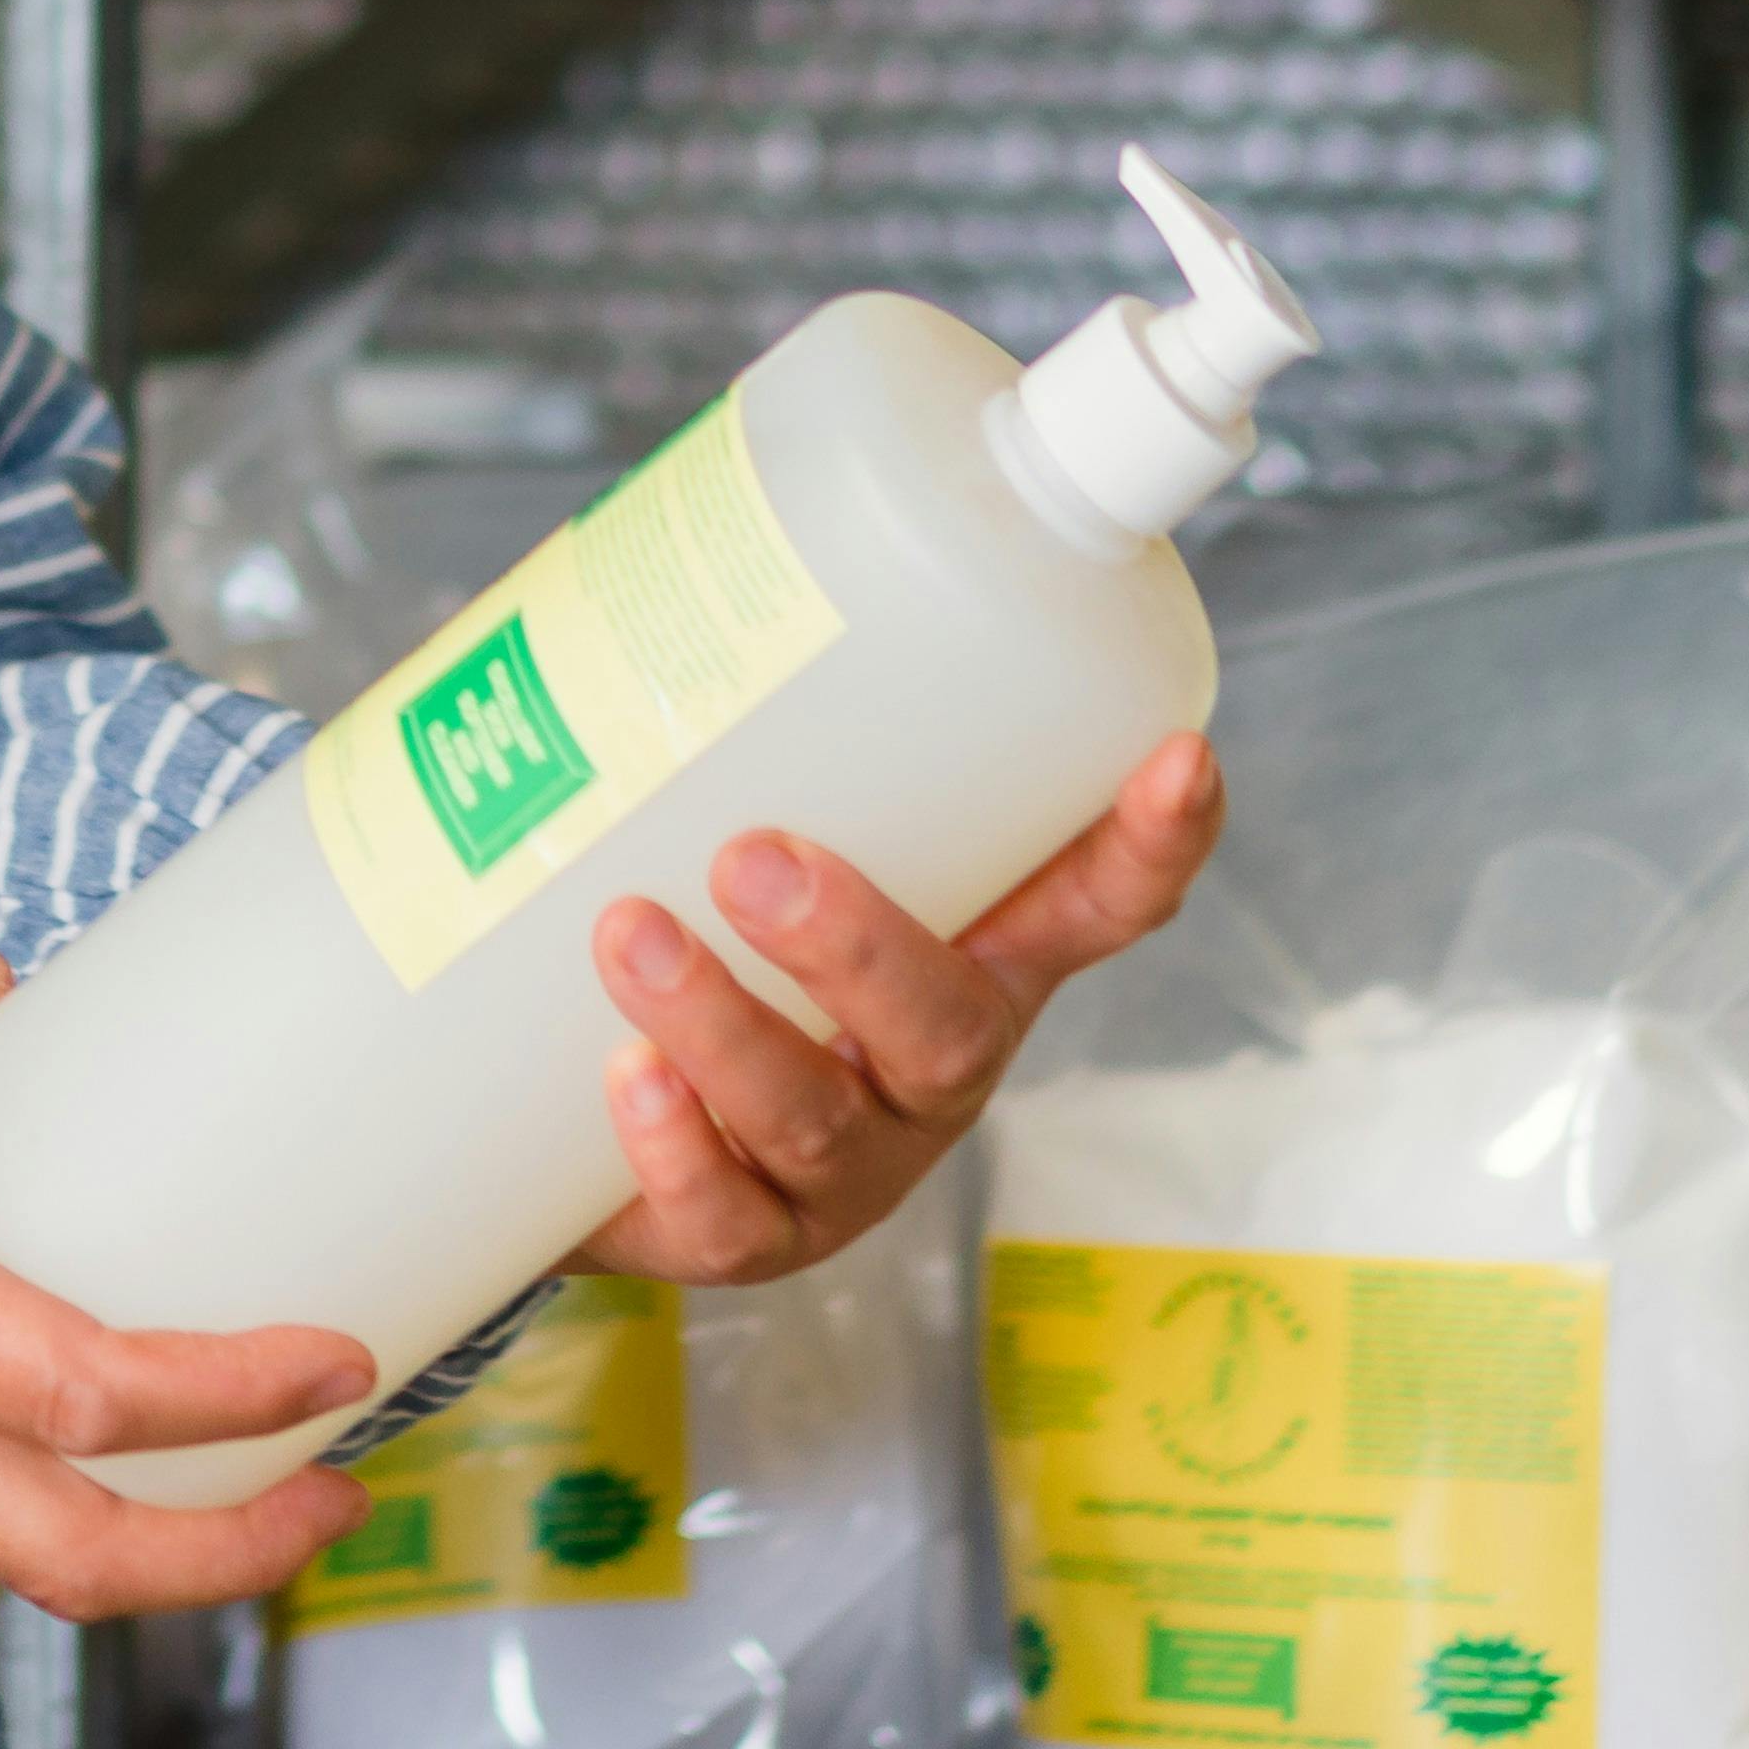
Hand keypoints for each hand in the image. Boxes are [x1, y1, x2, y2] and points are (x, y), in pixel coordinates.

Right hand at [0, 927, 372, 1619]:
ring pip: (7, 1535)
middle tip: (337, 1494)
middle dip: (225, 1562)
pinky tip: (68, 1365)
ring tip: (240, 1443)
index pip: (95, 1395)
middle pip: (72, 1561)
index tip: (345, 1359)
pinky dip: (40, 1463)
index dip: (240, 1394)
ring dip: (143, 1524)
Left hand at [568, 733, 1221, 1286]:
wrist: (572, 1096)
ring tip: (628, 934)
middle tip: (754, 862)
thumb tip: (680, 511)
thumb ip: (750, 702)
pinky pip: (723, 1217)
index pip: (1099, 900)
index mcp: (973, 948)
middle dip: (860, 947)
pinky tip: (622, 1080)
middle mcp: (927, 1061)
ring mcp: (841, 1162)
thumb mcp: (749, 805)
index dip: (1150, 841)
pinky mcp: (736, 1236)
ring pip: (813, 1118)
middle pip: (945, 1025)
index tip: (1176, 755)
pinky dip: (671, 1149)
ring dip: (726, 1030)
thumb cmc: (699, 910)